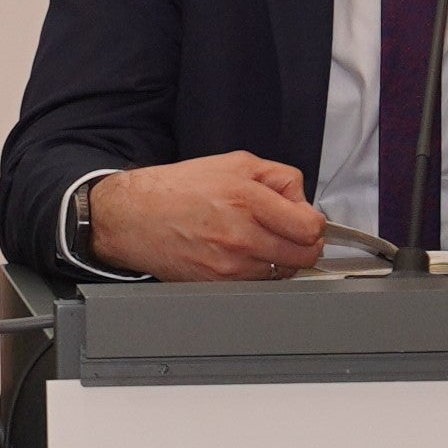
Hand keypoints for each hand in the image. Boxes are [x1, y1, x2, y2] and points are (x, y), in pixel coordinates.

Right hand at [81, 154, 329, 281]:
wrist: (133, 217)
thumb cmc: (177, 189)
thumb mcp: (234, 163)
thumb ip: (278, 177)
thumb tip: (303, 200)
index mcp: (248, 199)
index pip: (310, 228)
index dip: (313, 223)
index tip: (304, 220)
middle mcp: (241, 236)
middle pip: (305, 256)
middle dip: (303, 244)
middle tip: (289, 233)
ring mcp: (230, 266)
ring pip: (283, 273)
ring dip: (279, 259)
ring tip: (256, 240)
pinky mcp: (219, 284)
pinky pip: (258, 284)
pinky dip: (257, 271)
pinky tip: (239, 254)